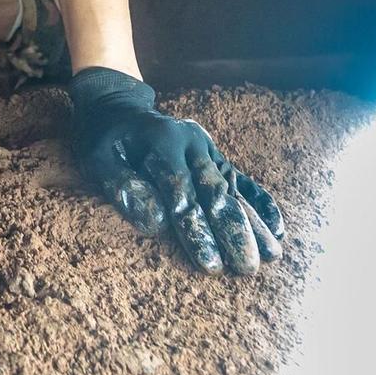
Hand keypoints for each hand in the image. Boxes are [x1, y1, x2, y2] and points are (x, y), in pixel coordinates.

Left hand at [68, 66, 284, 274]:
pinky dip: (260, 202)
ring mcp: (207, 149)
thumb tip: (157, 224)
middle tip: (247, 268)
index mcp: (162, 143)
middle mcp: (191, 144)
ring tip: (273, 256)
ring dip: (253, 223)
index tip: (211, 266)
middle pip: (214, 193)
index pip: (182, 194)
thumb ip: (125, 188)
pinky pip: (242, 180)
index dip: (196, 232)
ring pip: (233, 190)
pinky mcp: (215, 157)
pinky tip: (277, 228)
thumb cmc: (104, 140)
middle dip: (232, 232)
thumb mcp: (98, 160)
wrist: (117, 106)